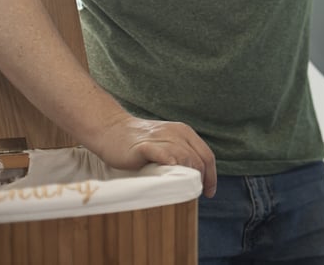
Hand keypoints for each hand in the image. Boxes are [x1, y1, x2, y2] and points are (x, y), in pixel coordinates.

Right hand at [89, 113, 217, 197]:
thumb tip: (195, 181)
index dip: (212, 175)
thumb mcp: (166, 144)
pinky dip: (171, 163)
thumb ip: (180, 155)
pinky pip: (162, 153)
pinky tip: (172, 175)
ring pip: (184, 157)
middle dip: (201, 179)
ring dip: (188, 176)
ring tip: (184, 191)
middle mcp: (176, 133)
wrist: (111, 129)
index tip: (209, 192)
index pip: (207, 155)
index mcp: (184, 132)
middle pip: (198, 159)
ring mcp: (160, 138)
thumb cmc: (139, 143)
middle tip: (194, 195)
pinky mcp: (143, 146)